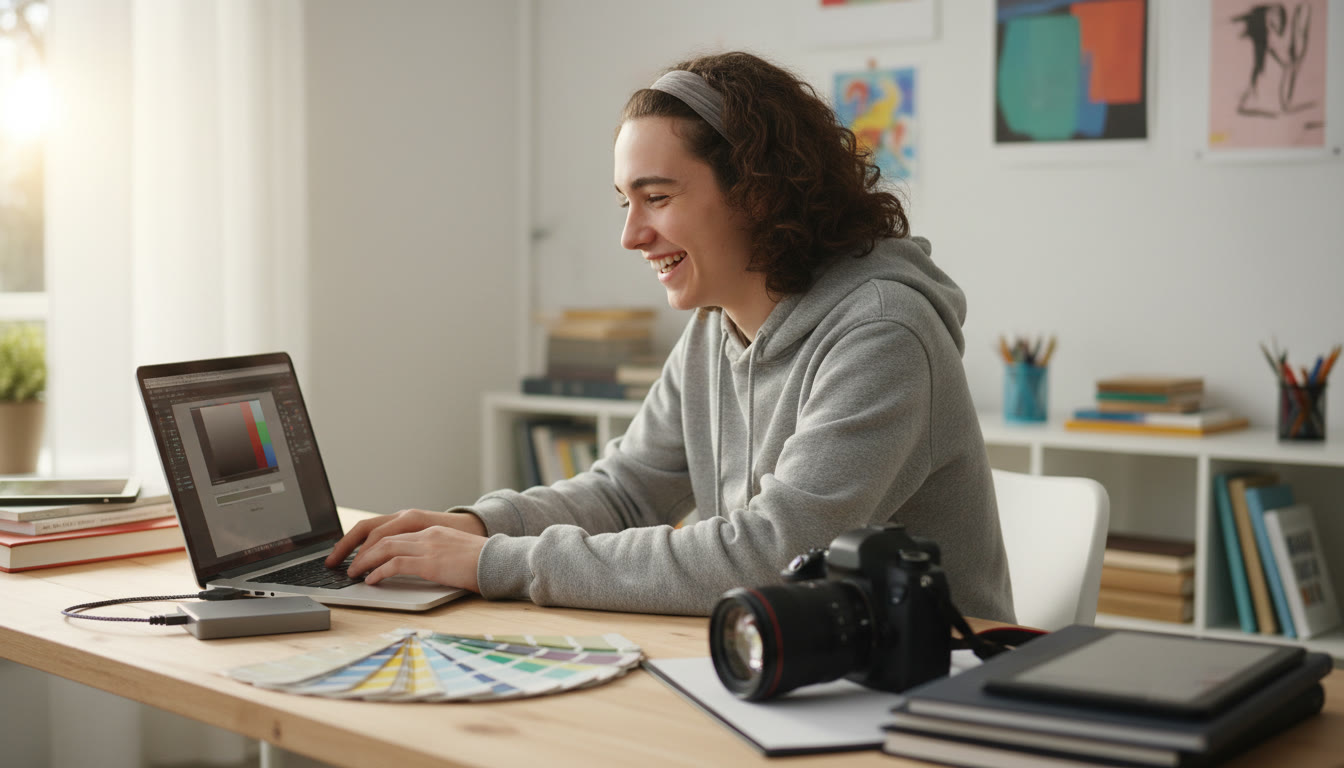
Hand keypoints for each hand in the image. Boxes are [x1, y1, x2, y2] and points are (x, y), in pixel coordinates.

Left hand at [326, 508, 485, 575]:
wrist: (500, 561)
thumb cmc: (481, 562)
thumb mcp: (452, 553)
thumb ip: (431, 554)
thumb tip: (409, 568)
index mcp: (430, 530)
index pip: (389, 531)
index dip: (366, 542)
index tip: (352, 554)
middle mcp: (425, 534)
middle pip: (380, 536)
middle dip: (356, 550)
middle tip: (341, 564)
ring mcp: (427, 546)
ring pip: (383, 548)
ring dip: (363, 562)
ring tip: (352, 574)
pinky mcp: (430, 562)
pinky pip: (395, 564)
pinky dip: (378, 572)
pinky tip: (371, 581)